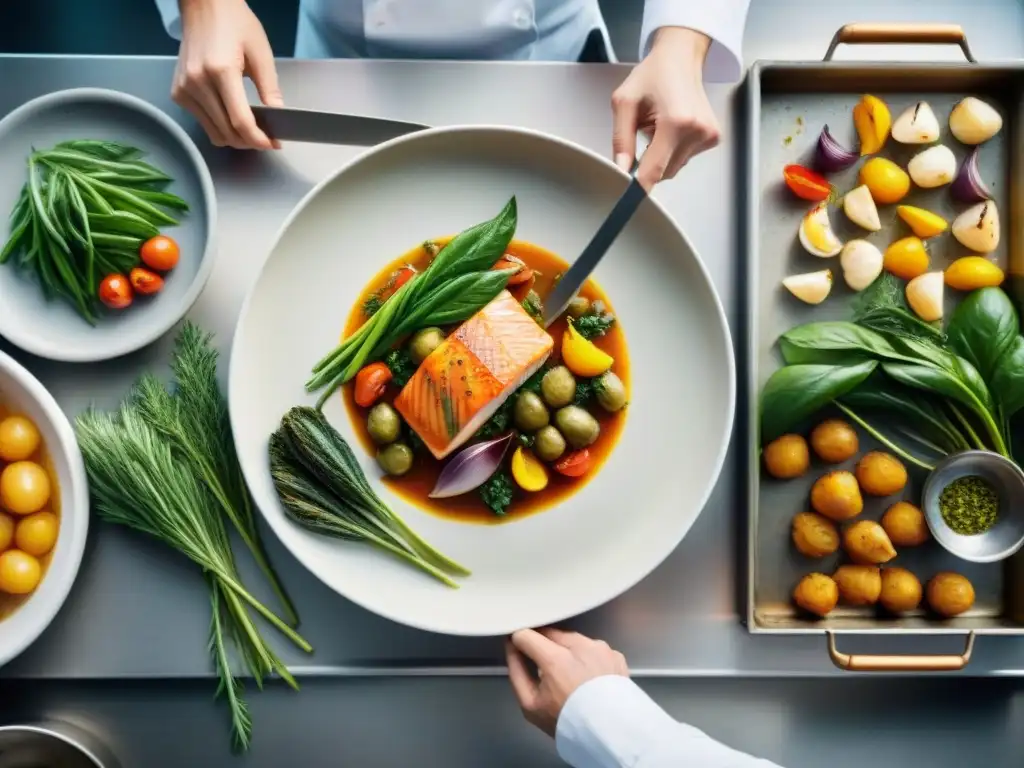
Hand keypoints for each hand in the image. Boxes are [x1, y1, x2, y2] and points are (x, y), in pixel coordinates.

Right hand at [172, 0, 281, 149]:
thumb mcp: (260, 53)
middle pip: (227, 132)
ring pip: (214, 132)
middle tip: (266, 137)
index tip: (273, 143)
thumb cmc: (235, 23)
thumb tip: (278, 118)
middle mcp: (197, 82)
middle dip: (250, 141)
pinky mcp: (178, 92)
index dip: (259, 139)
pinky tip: (231, 115)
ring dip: (235, 137)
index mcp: (220, 70)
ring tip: (251, 128)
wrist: (204, 6)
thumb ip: (269, 89)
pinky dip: (219, 126)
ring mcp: (184, 89)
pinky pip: (202, 123)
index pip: (240, 120)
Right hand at [505, 628, 628, 736]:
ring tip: (570, 675)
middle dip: (543, 646)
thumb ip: (516, 671)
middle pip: (551, 633)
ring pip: (573, 638)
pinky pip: (593, 647)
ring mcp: (600, 648)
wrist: (607, 734)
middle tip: (546, 669)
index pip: (527, 634)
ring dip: (567, 649)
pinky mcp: (614, 653)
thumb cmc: (566, 721)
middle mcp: (580, 647)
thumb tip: (511, 647)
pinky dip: (587, 657)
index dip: (519, 641)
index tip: (519, 649)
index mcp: (556, 660)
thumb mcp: (529, 703)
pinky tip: (589, 677)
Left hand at [611, 27, 720, 189]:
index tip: (628, 197)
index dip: (639, 185)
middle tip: (644, 133)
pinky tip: (673, 127)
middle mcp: (697, 130)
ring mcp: (708, 135)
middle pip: (664, 172)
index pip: (655, 168)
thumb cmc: (652, 75)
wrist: (680, 58)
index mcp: (676, 121)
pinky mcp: (713, 138)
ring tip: (660, 126)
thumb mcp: (624, 102)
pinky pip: (685, 158)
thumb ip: (621, 138)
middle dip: (649, 162)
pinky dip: (674, 149)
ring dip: (662, 154)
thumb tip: (621, 169)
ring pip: (674, 167)